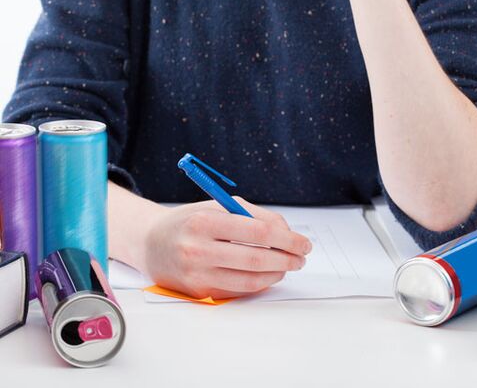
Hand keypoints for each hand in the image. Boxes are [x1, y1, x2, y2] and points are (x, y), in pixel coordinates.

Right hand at [143, 197, 311, 298]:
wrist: (151, 244)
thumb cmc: (190, 221)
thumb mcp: (218, 205)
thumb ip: (255, 215)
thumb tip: (287, 232)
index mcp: (204, 221)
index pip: (259, 231)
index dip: (288, 239)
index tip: (303, 242)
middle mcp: (197, 249)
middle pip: (257, 258)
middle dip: (287, 259)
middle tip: (301, 258)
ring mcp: (196, 274)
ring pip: (250, 280)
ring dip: (277, 274)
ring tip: (287, 265)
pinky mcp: (198, 291)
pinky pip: (238, 291)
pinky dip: (259, 283)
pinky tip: (268, 274)